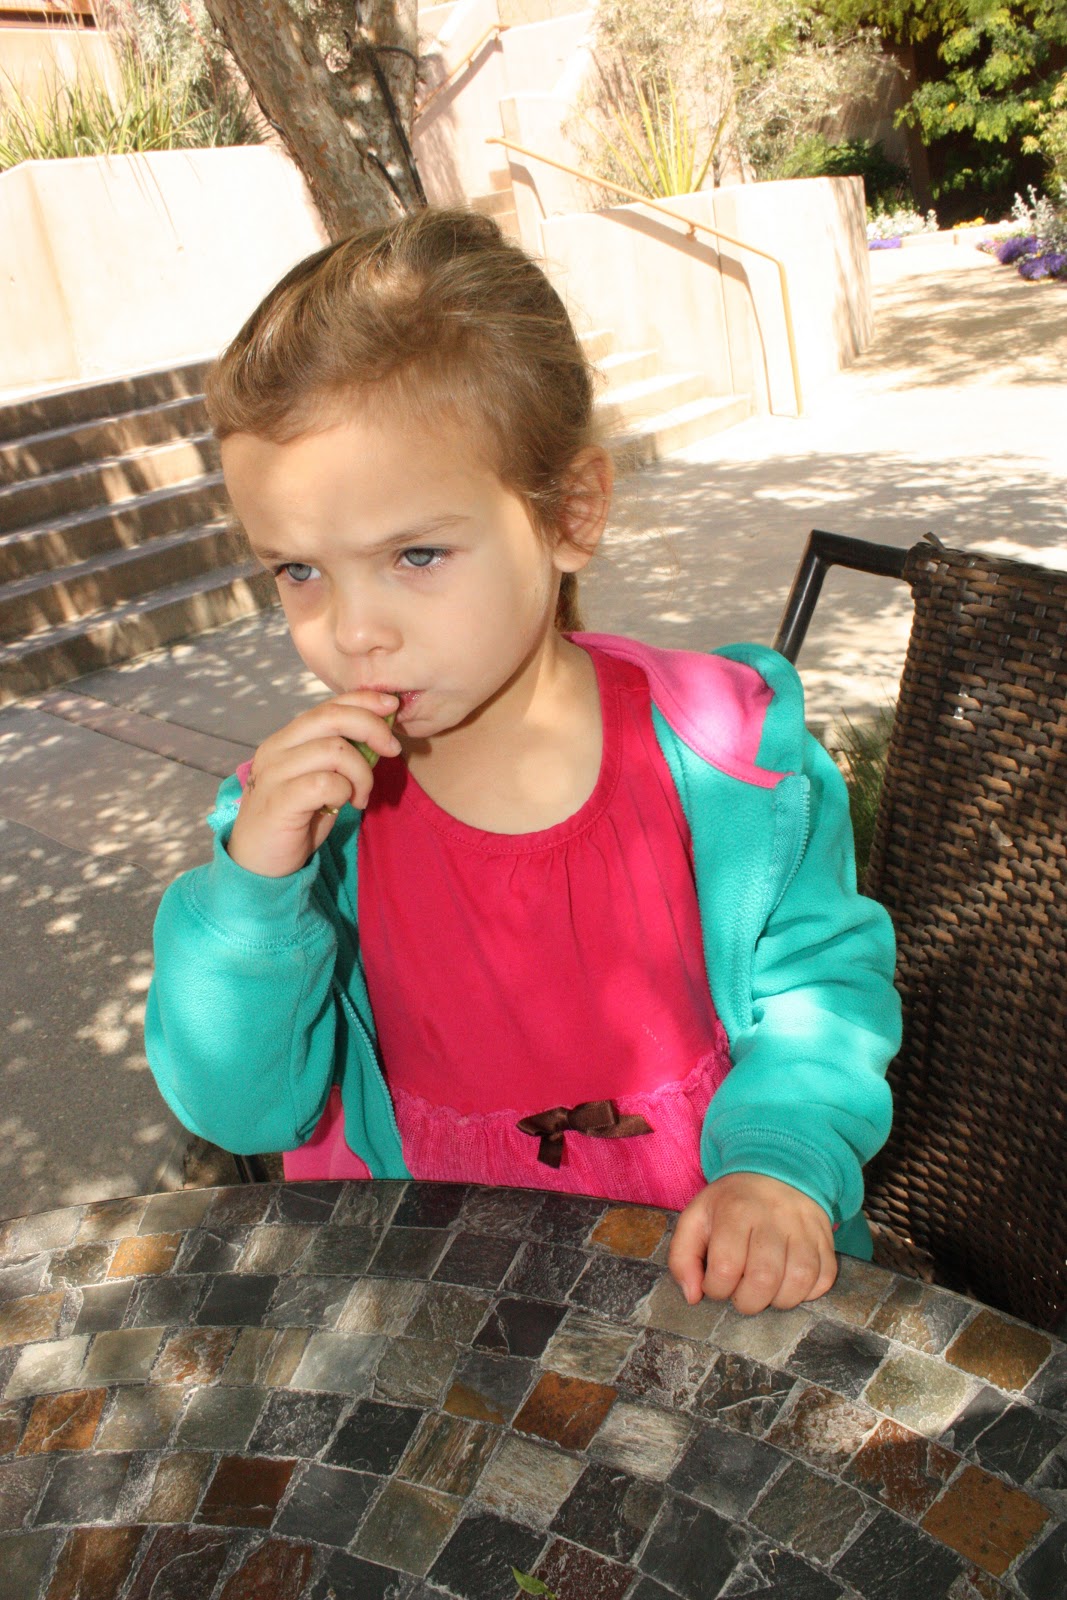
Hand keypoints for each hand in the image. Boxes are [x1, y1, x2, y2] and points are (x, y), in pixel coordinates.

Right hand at [226, 691, 400, 877]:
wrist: (259, 863)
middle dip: (372, 728)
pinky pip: (326, 783)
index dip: (363, 700)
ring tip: (361, 796)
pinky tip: (344, 806)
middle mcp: (276, 748)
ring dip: (362, 773)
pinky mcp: (279, 800)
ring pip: (335, 750)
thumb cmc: (296, 819)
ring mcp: (274, 773)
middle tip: (392, 750)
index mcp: (286, 739)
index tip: (392, 706)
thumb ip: (340, 754)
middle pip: (331, 718)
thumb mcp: (320, 779)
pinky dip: (345, 792)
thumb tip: (380, 732)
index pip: (328, 705)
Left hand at [668, 1172, 836, 1314]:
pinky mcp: (825, 1238)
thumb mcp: (696, 1218)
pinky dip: (808, 1292)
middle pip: (764, 1279)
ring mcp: (804, 1228)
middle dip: (748, 1301)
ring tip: (766, 1291)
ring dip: (779, 1300)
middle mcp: (773, 1217)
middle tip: (742, 1294)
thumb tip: (693, 1296)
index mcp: (736, 1211)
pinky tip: (790, 1283)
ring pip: (798, 1280)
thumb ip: (682, 1257)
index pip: (725, 1268)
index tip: (716, 1282)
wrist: (775, 1172)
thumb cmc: (732, 1203)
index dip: (716, 1288)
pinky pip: (824, 1278)